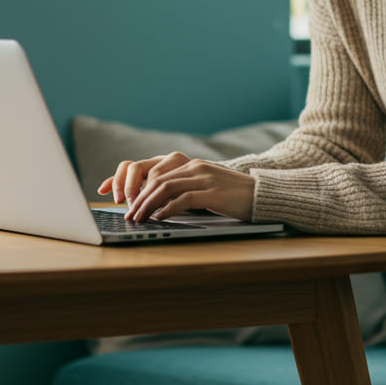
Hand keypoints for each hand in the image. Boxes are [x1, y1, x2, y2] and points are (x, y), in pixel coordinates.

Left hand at [97, 152, 254, 221]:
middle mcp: (196, 167)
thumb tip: (159, 205)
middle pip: (156, 179)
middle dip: (138, 198)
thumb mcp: (207, 188)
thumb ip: (186, 190)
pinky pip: (183, 199)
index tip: (123, 201)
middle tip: (129, 215)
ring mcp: (204, 178)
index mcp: (192, 165)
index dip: (136, 186)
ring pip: (165, 188)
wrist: (262, 194)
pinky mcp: (212, 192)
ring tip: (138, 219)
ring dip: (147, 205)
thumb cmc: (234, 196)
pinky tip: (159, 219)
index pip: (156, 172)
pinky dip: (167, 210)